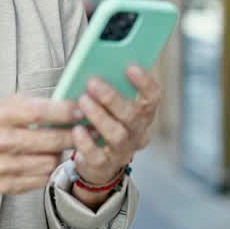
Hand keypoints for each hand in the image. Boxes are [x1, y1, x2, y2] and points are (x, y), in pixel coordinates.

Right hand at [0, 96, 79, 193]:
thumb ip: (29, 104)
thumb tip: (64, 104)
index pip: (37, 113)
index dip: (64, 112)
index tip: (81, 110)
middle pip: (48, 139)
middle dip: (73, 133)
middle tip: (87, 128)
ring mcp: (2, 167)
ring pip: (50, 161)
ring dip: (62, 151)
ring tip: (62, 143)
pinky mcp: (7, 185)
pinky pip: (43, 177)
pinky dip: (50, 167)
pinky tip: (48, 157)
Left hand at [71, 65, 161, 187]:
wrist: (95, 162)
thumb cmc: (102, 123)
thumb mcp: (109, 105)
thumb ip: (108, 86)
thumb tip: (94, 63)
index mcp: (142, 113)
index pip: (152, 96)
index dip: (144, 82)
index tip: (130, 66)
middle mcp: (137, 132)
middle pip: (133, 115)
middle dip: (113, 97)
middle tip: (93, 82)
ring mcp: (122, 150)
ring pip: (117, 134)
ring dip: (99, 116)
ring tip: (82, 101)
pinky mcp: (103, 165)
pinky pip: (96, 155)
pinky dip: (86, 142)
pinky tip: (77, 129)